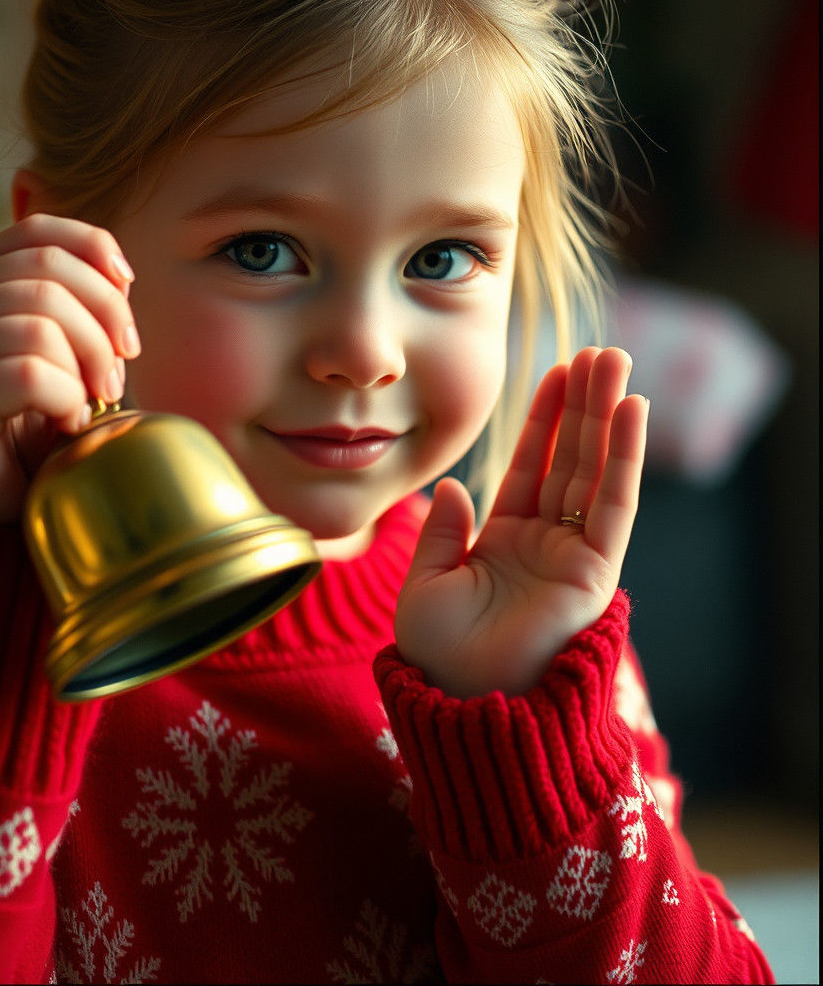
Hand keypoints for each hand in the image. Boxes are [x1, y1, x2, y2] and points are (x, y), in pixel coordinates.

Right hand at [0, 213, 140, 520]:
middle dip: (105, 324)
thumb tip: (121, 274)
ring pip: (44, 324)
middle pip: (50, 276)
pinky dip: (67, 401)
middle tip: (116, 379)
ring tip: (88, 406)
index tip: (130, 290)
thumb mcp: (52, 348)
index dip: (96, 251)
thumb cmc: (27, 421)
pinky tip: (65, 424)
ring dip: (88, 371)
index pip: (37, 231)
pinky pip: (33, 374)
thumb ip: (68, 302)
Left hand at [395, 347, 647, 697]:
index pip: (528, 468)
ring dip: (606, 418)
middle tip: (597, 352)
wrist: (467, 706)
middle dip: (582, 406)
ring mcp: (572, 555)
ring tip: (614, 363)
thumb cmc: (440, 656)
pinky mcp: (595, 572)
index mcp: (502, 542)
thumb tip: (455, 485)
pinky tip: (631, 412)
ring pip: (593, 472)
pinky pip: (612, 505)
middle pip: (568, 460)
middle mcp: (543, 543)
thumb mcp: (426, 585)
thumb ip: (442, 533)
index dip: (542, 421)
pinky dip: (623, 459)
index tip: (553, 372)